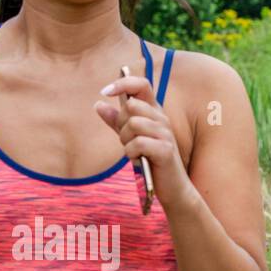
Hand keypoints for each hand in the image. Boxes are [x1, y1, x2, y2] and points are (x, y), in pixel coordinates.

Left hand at [94, 72, 192, 212]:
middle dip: (121, 123)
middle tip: (126, 139)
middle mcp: (162, 118)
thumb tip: (98, 104)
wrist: (172, 187)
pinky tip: (137, 159)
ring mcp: (165, 133)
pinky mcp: (165, 150)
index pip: (142, 85)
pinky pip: (138, 143)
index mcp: (154, 112)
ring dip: (126, 140)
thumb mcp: (130, 137)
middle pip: (132, 106)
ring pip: (133, 123)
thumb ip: (116, 121)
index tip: (104, 91)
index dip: (123, 83)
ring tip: (132, 151)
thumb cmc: (150, 160)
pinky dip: (131, 152)